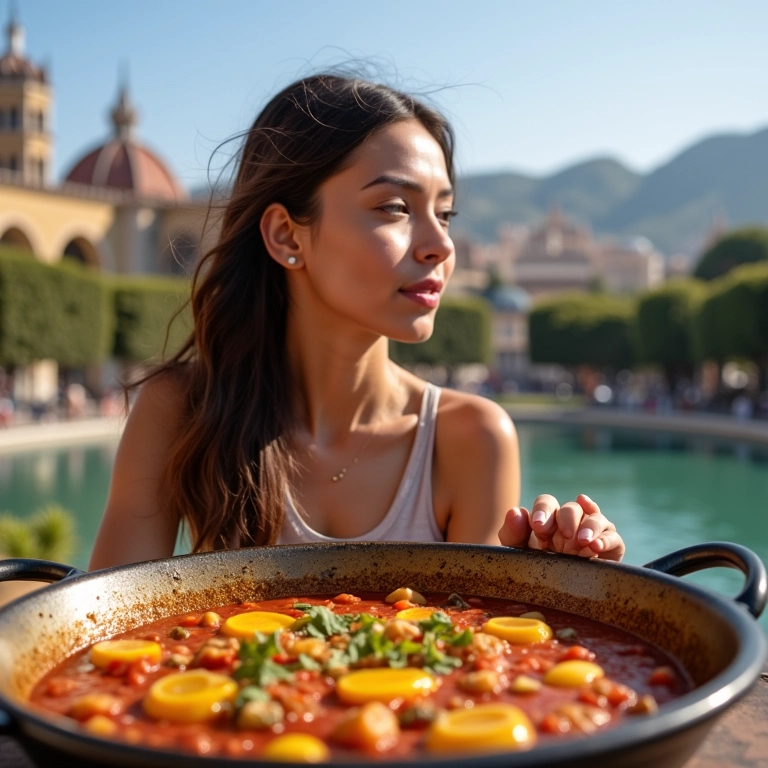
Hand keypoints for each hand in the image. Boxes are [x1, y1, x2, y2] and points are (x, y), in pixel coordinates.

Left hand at [497, 494, 624, 561]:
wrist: (553, 603)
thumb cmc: (533, 573)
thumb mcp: (518, 555)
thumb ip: (512, 533)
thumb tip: (515, 511)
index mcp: (547, 521)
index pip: (547, 503)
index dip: (543, 510)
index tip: (538, 526)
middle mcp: (571, 524)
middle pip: (572, 508)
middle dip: (567, 518)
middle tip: (564, 536)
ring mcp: (591, 535)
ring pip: (595, 517)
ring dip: (590, 525)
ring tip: (583, 541)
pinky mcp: (609, 550)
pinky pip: (613, 537)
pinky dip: (606, 538)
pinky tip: (596, 546)